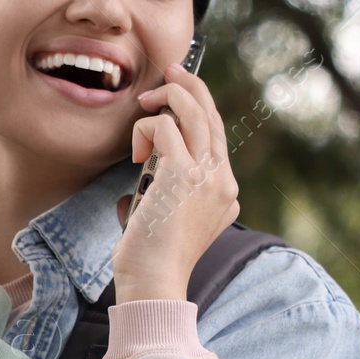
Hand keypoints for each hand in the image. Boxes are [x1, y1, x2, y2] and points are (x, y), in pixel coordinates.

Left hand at [110, 62, 239, 301]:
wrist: (154, 285)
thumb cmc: (151, 262)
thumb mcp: (169, 224)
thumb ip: (168, 199)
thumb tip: (140, 185)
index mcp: (224, 193)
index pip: (216, 136)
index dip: (197, 109)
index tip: (174, 97)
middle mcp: (222, 181)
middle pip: (212, 116)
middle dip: (190, 86)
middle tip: (169, 72)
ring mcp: (206, 176)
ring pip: (194, 111)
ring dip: (169, 95)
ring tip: (146, 101)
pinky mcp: (183, 174)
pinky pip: (165, 126)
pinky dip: (146, 129)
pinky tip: (136, 154)